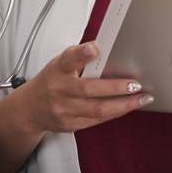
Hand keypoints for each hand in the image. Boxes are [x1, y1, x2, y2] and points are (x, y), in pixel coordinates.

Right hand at [19, 41, 151, 133]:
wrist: (30, 110)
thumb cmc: (50, 82)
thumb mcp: (58, 64)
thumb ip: (78, 58)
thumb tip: (104, 50)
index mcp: (56, 70)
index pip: (67, 60)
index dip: (81, 54)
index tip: (95, 48)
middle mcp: (59, 90)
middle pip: (89, 90)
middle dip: (116, 88)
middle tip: (136, 84)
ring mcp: (64, 110)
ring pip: (98, 109)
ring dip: (123, 104)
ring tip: (141, 98)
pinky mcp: (71, 125)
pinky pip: (98, 120)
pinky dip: (115, 113)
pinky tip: (128, 107)